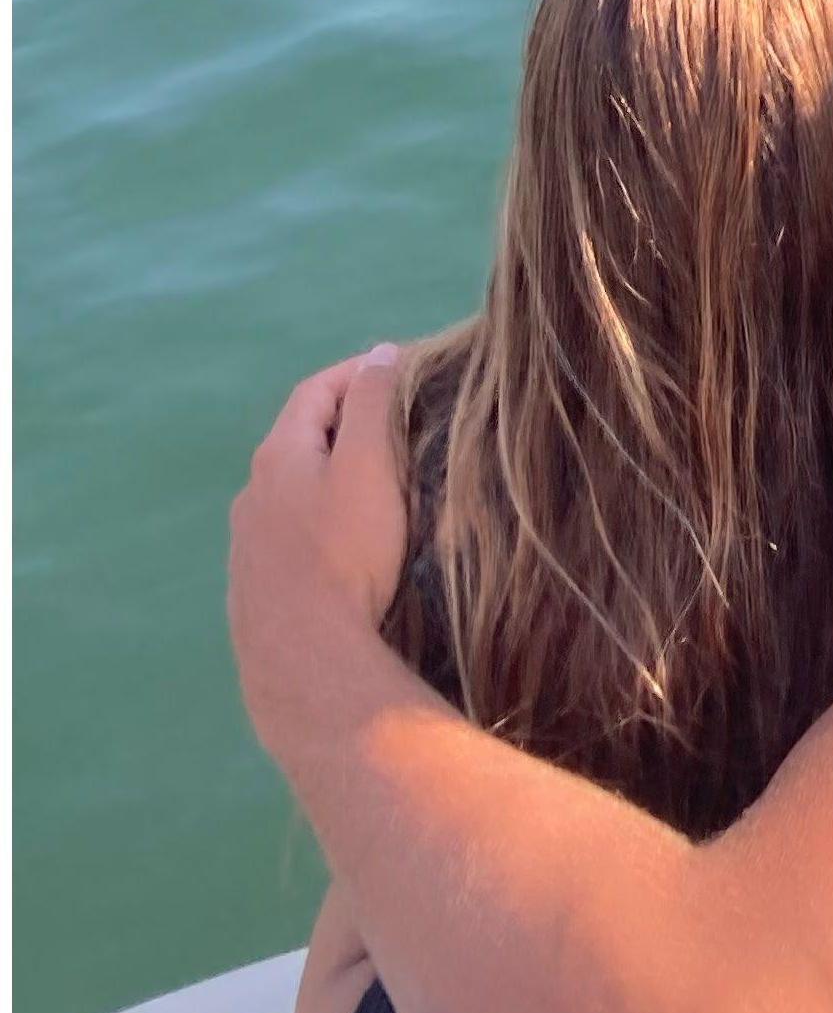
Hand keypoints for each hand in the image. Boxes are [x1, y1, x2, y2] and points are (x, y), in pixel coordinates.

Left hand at [230, 346, 410, 757]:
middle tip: (401, 420)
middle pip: (301, 437)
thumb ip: (372, 404)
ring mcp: (248, 543)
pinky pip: (291, 531)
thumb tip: (378, 355)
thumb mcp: (369, 464)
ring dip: (333, 472)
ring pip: (294, 488)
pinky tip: (348, 541)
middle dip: (349, 419)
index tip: (405, 367)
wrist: (303, 657)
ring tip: (382, 481)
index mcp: (277, 455)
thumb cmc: (344, 551)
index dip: (360, 370)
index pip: (316, 390)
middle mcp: (252, 493)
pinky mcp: (256, 587)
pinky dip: (322, 516)